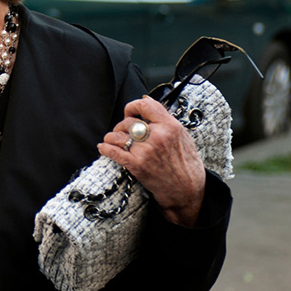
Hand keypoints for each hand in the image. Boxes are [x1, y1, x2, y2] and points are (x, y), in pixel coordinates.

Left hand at [97, 96, 206, 226]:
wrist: (187, 190)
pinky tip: (103, 148)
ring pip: (117, 136)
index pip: (145, 105)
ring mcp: (146, 151)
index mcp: (170, 126)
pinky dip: (105, 148)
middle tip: (123, 132)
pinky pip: (113, 152)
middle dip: (121, 126)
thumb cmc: (186, 164)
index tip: (129, 112)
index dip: (132, 107)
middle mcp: (157, 136)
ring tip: (113, 140)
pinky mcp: (137, 165)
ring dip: (112, 138)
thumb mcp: (182, 135)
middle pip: (127, 122)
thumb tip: (146, 100)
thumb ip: (164, 118)